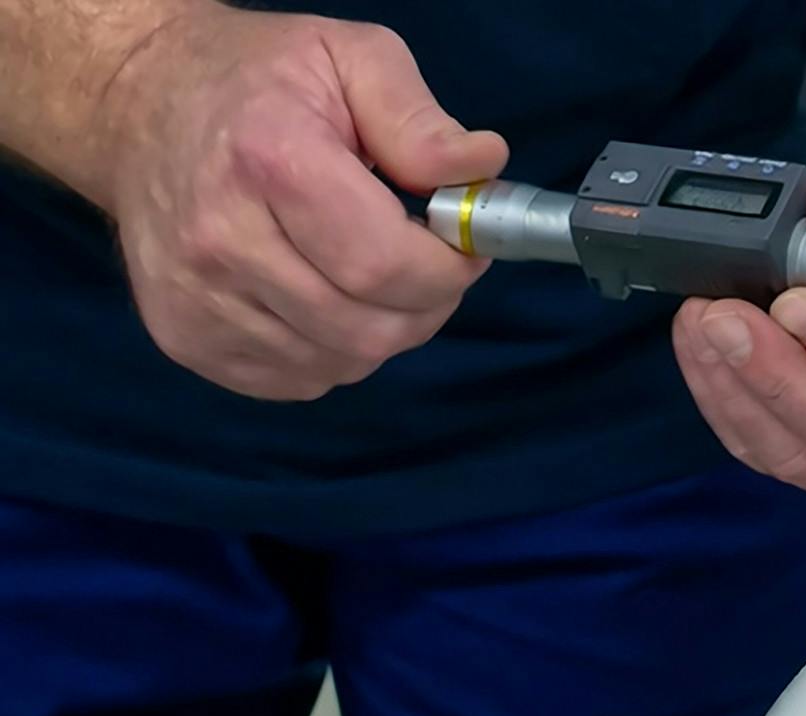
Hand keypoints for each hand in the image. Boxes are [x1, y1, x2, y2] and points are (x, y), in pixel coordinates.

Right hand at [96, 7, 507, 399]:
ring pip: (341, 362)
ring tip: (372, 273)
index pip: (384, 265)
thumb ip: (419, 120)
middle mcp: (220, 240)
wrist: (136, 107)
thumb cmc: (257, 81)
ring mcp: (196, 298)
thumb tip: (480, 167)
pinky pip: (299, 379)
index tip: (460, 245)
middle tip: (426, 264)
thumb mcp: (352, 58)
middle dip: (425, 305)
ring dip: (382, 330)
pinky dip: (334, 351)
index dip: (447, 269)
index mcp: (269, 161)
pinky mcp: (185, 338)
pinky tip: (324, 296)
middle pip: (367, 328)